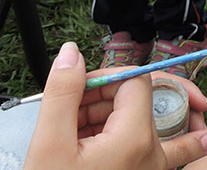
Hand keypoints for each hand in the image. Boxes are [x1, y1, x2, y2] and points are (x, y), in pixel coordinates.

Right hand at [22, 41, 206, 169]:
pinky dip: (126, 138)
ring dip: (110, 120)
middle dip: (107, 100)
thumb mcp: (48, 146)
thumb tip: (71, 52)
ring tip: (73, 137)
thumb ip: (62, 93)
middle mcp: (154, 154)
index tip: (77, 89)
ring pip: (147, 123)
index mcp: (136, 139)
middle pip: (143, 100)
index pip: (136, 80)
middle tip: (73, 113)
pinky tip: (99, 142)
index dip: (105, 77)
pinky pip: (159, 150)